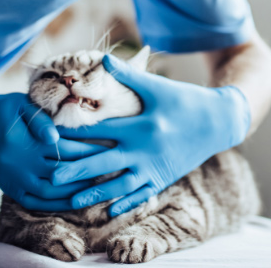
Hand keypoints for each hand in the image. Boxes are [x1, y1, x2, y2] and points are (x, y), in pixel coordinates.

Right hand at [0, 85, 106, 210]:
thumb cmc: (4, 109)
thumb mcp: (21, 104)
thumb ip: (40, 120)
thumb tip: (55, 137)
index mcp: (28, 143)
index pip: (67, 150)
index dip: (90, 150)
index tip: (110, 149)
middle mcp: (22, 165)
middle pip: (63, 173)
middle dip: (88, 172)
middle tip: (111, 169)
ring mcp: (15, 180)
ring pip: (51, 192)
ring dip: (76, 191)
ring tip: (98, 186)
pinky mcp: (10, 187)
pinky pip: (35, 202)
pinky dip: (55, 204)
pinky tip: (73, 199)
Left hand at [52, 55, 250, 215]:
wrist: (219, 121)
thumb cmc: (185, 100)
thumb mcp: (158, 87)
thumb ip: (129, 76)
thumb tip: (104, 59)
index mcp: (142, 126)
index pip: (102, 131)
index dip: (76, 133)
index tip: (54, 137)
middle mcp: (145, 150)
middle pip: (104, 162)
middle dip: (77, 170)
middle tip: (51, 177)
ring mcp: (155, 167)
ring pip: (120, 185)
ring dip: (95, 193)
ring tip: (72, 201)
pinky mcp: (164, 177)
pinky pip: (142, 194)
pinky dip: (126, 204)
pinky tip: (110, 212)